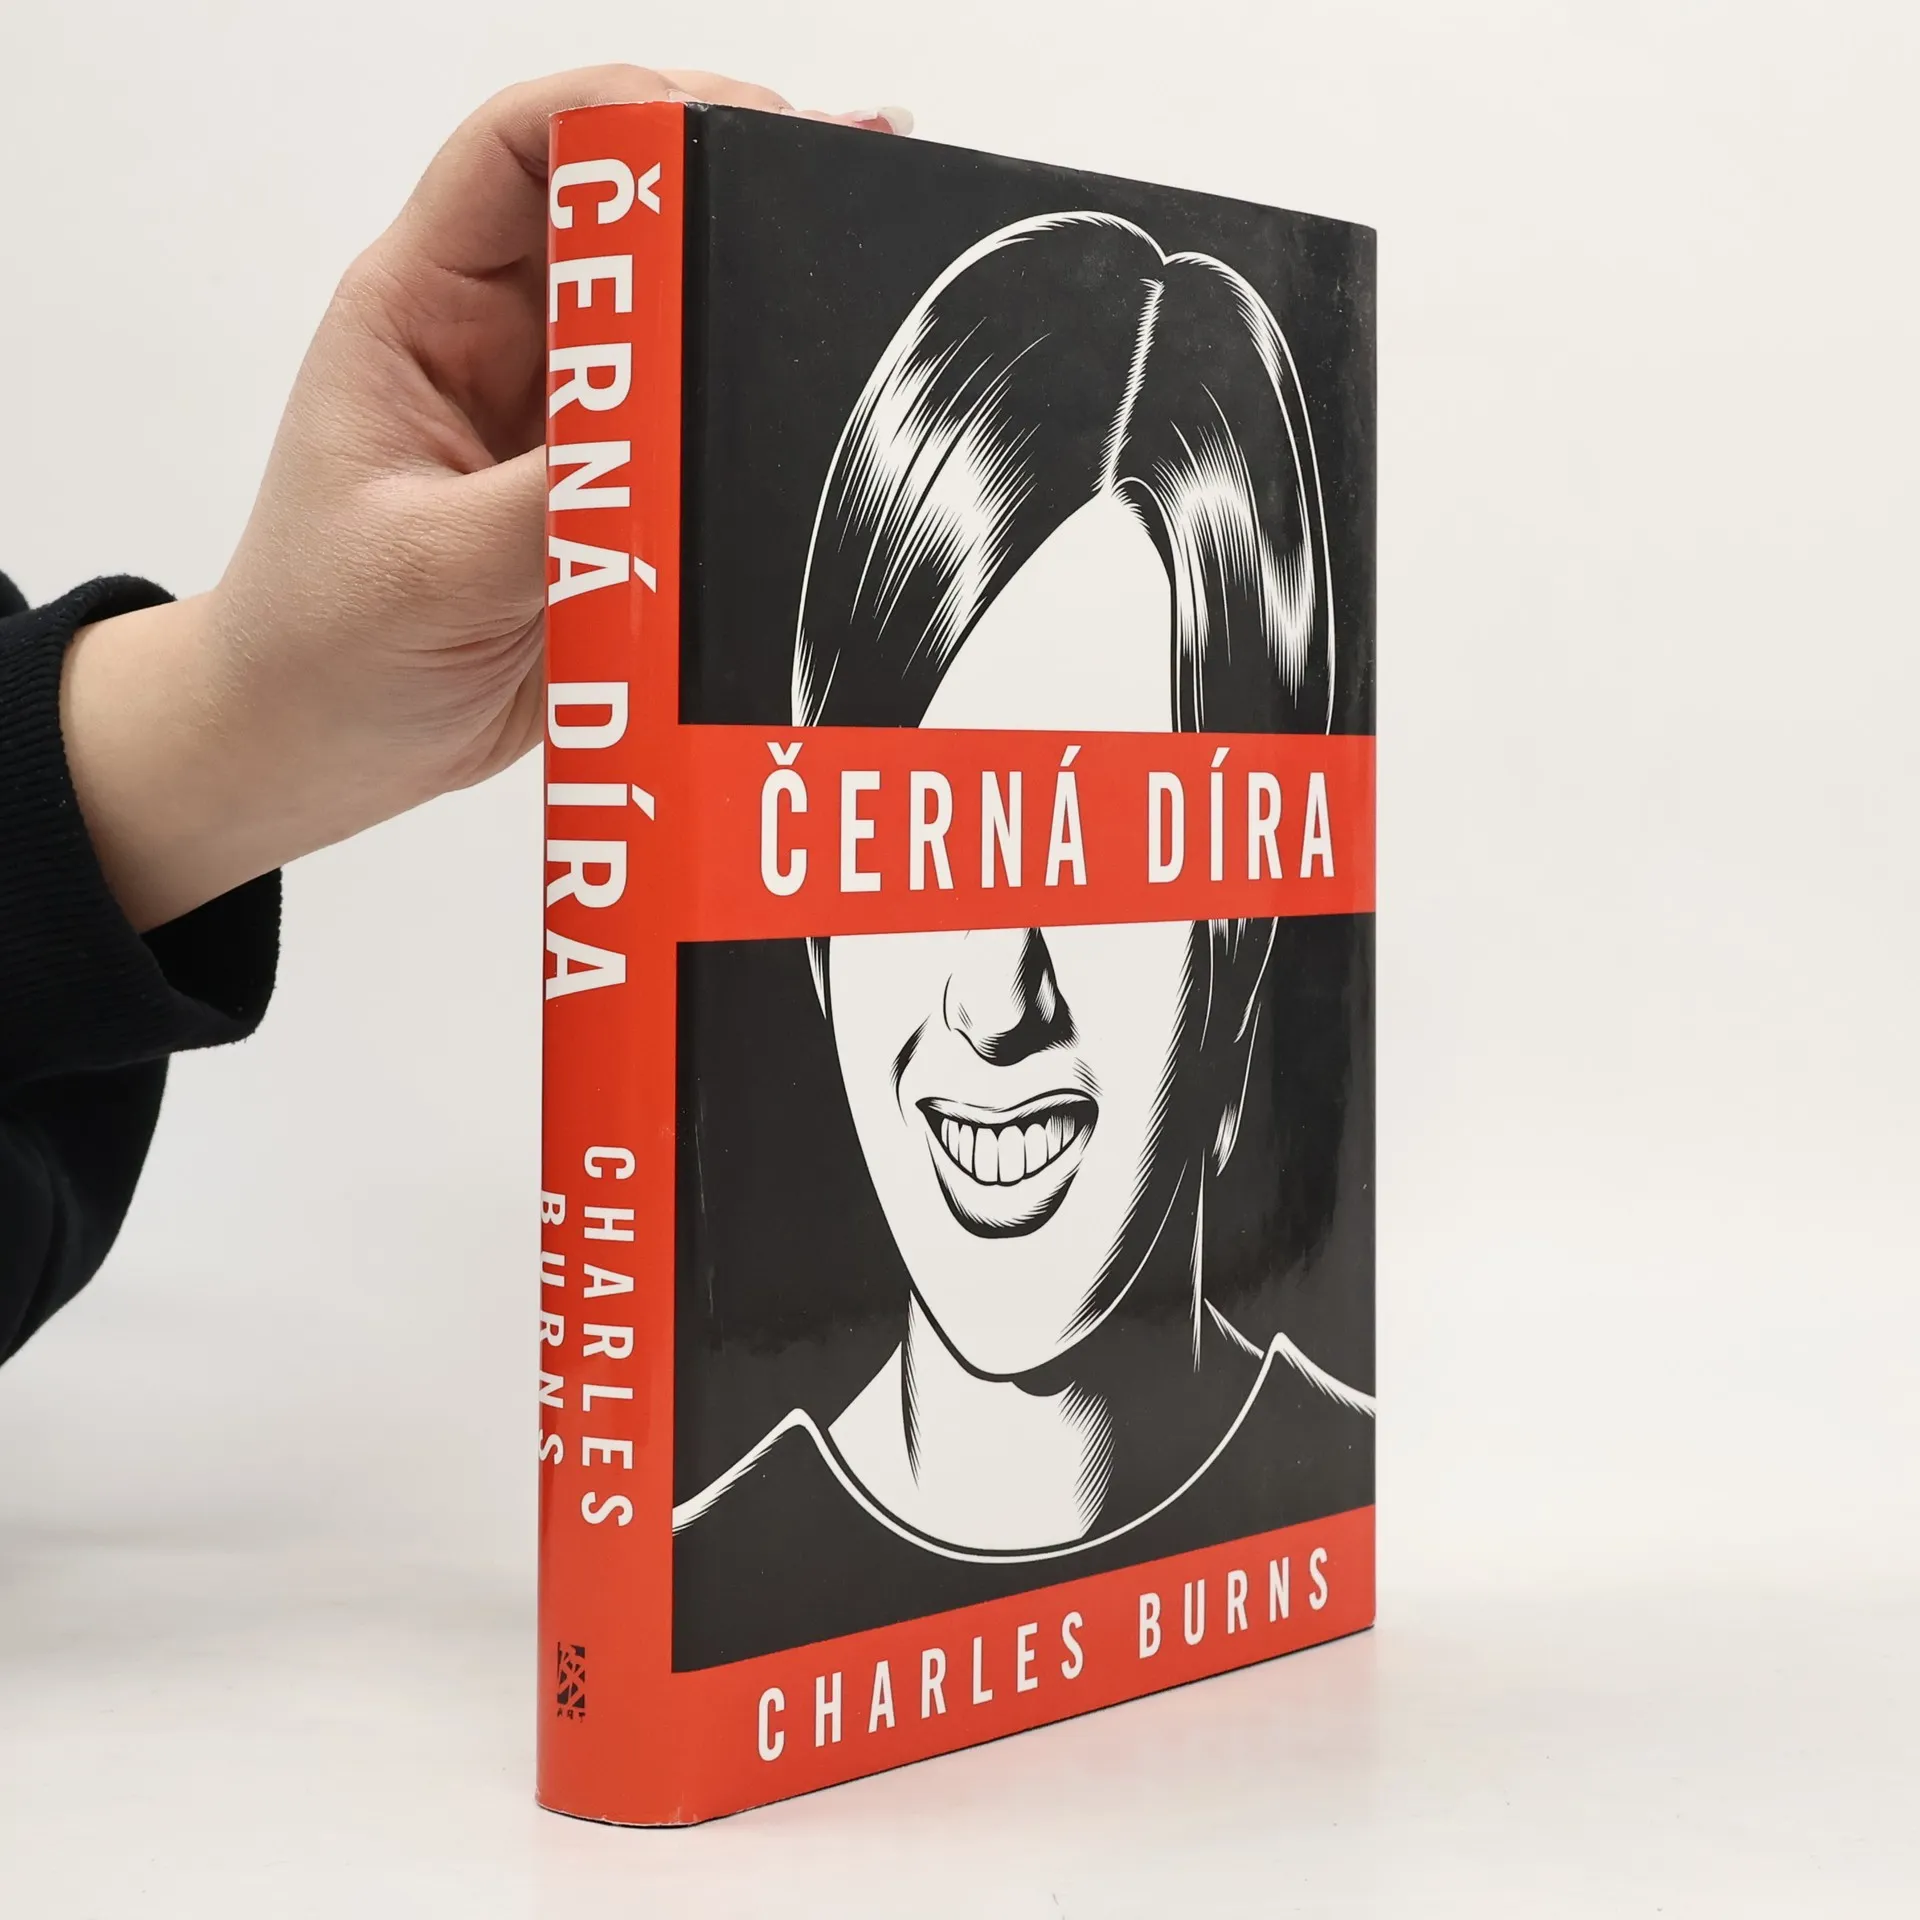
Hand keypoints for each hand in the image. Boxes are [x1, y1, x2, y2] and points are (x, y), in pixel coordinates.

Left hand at [61, 67, 908, 931]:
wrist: (319, 750)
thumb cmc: (324, 646)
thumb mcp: (434, 567)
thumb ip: (559, 498)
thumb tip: (683, 435)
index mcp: (417, 314)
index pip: (516, 153)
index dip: (625, 114)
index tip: (734, 126)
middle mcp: (496, 347)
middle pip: (619, 220)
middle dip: (725, 188)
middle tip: (837, 176)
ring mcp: (558, 423)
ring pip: (668, 325)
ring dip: (747, 304)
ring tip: (854, 268)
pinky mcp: (606, 497)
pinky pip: (690, 436)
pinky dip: (747, 420)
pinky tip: (813, 409)